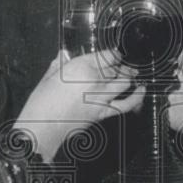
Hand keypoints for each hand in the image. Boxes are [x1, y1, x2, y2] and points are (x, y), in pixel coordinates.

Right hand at [14, 50, 145, 162]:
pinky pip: (126, 104)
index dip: (114, 54)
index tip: (116, 54)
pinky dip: (136, 98)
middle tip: (122, 65)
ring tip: (132, 73)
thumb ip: (58, 64)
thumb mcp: (48, 77)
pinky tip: (141, 91)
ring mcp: (101, 97)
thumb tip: (63, 55)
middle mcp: (94, 79)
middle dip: (120, 66)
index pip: (106, 56)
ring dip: (129, 77)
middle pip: (115, 68)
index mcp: (80, 67)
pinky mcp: (103, 112)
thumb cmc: (41, 103)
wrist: (42, 128)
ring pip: (124, 82)